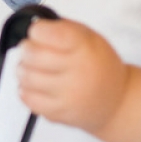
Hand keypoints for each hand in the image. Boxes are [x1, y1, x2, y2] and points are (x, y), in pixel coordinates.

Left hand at [16, 18, 140, 141]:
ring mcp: (67, 96)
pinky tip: (36, 85)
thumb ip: (64, 29)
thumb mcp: (90, 38)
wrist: (116, 102)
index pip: (49, 34)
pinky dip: (26, 88)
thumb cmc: (99, 64)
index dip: (38, 30)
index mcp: (85, 48)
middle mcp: (77, 72)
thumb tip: (35, 28)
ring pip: (26, 77)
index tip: (39, 31)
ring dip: (24, 68)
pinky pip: (27, 98)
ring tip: (34, 67)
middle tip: (31, 49)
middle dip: (27, 48)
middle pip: (32, 55)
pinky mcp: (57, 113)